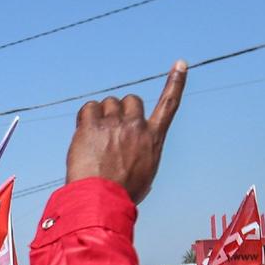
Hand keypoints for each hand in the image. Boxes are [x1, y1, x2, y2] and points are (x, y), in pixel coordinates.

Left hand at [64, 60, 186, 203]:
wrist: (102, 200)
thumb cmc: (121, 195)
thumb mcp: (144, 177)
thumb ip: (141, 156)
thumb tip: (132, 155)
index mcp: (153, 139)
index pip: (169, 104)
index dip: (175, 83)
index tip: (180, 64)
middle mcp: (137, 127)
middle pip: (130, 100)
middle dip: (120, 111)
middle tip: (110, 133)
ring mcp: (115, 124)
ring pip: (108, 103)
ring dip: (101, 116)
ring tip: (96, 141)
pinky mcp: (93, 125)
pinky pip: (89, 107)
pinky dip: (85, 117)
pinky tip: (84, 136)